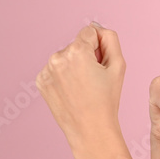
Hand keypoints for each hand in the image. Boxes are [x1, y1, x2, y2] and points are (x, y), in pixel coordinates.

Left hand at [36, 22, 124, 151]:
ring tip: (83, 88)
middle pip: (77, 45)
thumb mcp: (119, 65)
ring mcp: (46, 70)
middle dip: (86, 56)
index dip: (100, 48)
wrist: (90, 130)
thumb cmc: (107, 99)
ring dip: (74, 66)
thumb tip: (96, 28)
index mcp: (76, 50)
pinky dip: (63, 77)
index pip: (90, 32)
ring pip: (65, 57)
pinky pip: (55, 70)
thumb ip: (110, 38)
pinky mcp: (40, 81)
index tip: (101, 66)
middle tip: (94, 80)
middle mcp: (57, 57)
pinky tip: (71, 92)